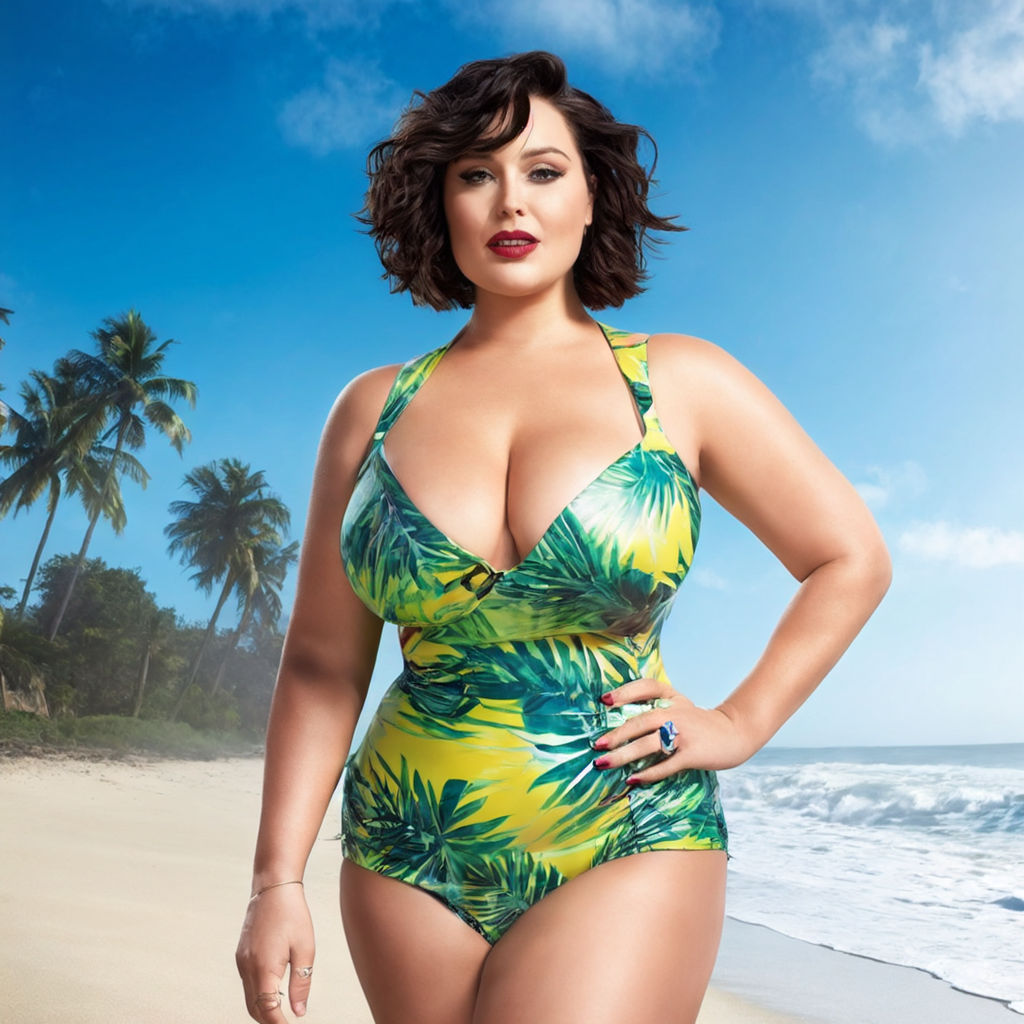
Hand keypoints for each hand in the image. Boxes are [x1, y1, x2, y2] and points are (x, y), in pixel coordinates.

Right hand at [236, 883, 315, 1021]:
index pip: (268, 1009)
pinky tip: (273, 991)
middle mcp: (248, 967)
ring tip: (281, 1013)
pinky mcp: (241, 954)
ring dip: (263, 1009)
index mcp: (264, 967)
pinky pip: (247, 983)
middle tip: (286, 1022)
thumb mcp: (305, 949)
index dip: (278, 1023)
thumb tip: (299, 1011)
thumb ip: (301, 983)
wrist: (273, 887)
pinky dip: (258, 994)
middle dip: (269, 1020)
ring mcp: (241, 961)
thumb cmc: (292, 914)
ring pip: (249, 997)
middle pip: (255, 1008)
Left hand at [593, 677, 752, 782]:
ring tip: (605, 763)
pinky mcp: (693, 754)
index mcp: (673, 697)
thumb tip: (620, 724)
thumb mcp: (680, 706)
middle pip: (641, 721)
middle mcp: (677, 712)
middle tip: (597, 745)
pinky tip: (633, 779)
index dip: (625, 692)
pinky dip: (648, 773)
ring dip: (624, 755)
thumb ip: (657, 708)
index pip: (647, 687)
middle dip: (617, 734)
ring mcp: (685, 733)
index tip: (605, 701)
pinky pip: (666, 765)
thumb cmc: (700, 723)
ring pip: (649, 744)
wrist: (735, 733)